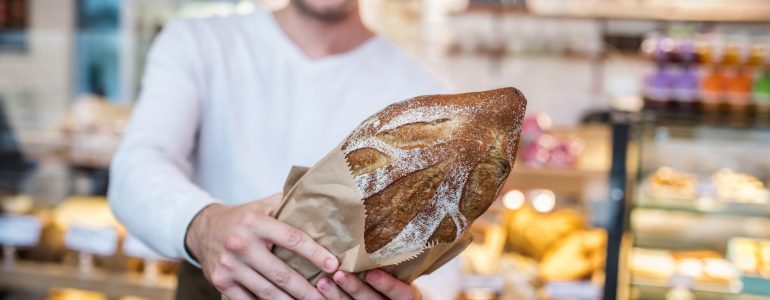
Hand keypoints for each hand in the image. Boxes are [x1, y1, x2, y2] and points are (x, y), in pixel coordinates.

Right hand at [185, 193, 338, 299]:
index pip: (292, 239)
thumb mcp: (263, 205)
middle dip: (306, 289)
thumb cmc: (243, 218)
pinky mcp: (220, 281)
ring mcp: (229, 265)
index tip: (333, 265)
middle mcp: (240, 244)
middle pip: (281, 273)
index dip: (315, 253)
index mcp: (255, 222)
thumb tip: (323, 203)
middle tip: (326, 298)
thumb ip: (289, 204)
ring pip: (267, 291)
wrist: (203, 229)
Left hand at [316, 270, 421, 299]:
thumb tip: (383, 225)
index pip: (401, 294)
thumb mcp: (402, 271)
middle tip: (340, 274)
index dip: (386, 284)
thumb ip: (391, 260)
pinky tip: (318, 291)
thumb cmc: (398, 275)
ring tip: (322, 283)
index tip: (371, 272)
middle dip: (355, 289)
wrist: (397, 296)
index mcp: (405, 296)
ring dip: (337, 297)